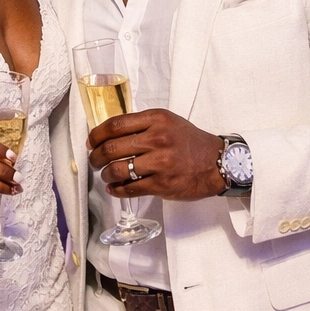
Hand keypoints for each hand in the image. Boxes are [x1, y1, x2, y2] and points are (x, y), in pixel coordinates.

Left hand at [88, 109, 226, 200]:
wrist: (218, 163)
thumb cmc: (190, 142)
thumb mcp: (169, 122)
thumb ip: (143, 125)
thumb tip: (110, 134)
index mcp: (156, 119)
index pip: (115, 125)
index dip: (97, 134)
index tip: (91, 141)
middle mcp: (157, 139)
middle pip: (112, 148)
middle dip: (96, 157)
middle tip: (94, 161)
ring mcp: (160, 163)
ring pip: (118, 170)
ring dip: (105, 174)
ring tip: (105, 175)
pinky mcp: (162, 184)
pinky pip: (130, 189)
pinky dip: (117, 190)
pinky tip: (114, 188)